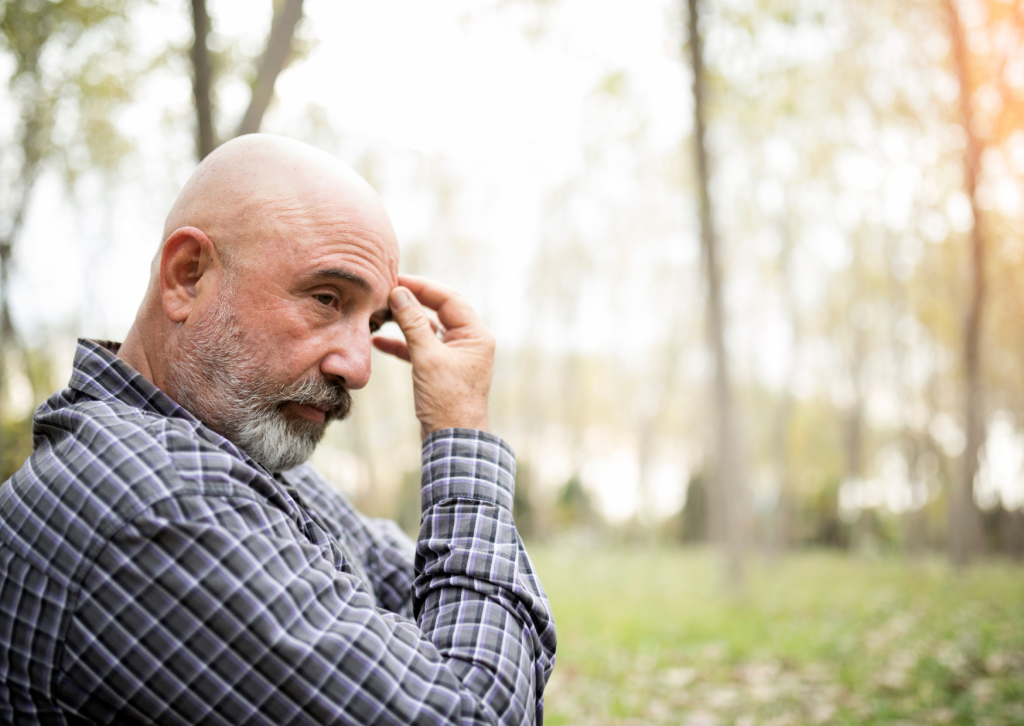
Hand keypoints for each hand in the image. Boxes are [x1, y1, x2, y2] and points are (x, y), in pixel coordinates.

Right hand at [372, 275, 492, 437]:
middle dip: (413, 301)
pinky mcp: (442, 369)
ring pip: (428, 329)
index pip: (449, 299)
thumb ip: (413, 323)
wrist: (452, 439)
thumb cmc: (447, 400)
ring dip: (405, 322)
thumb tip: (400, 293)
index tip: (397, 279)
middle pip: (439, 310)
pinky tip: (380, 341)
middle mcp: (470, 342)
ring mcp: (456, 356)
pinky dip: (403, 344)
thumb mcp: (427, 358)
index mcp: (476, 335)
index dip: (422, 287)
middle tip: (387, 290)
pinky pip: (422, 348)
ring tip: (381, 312)